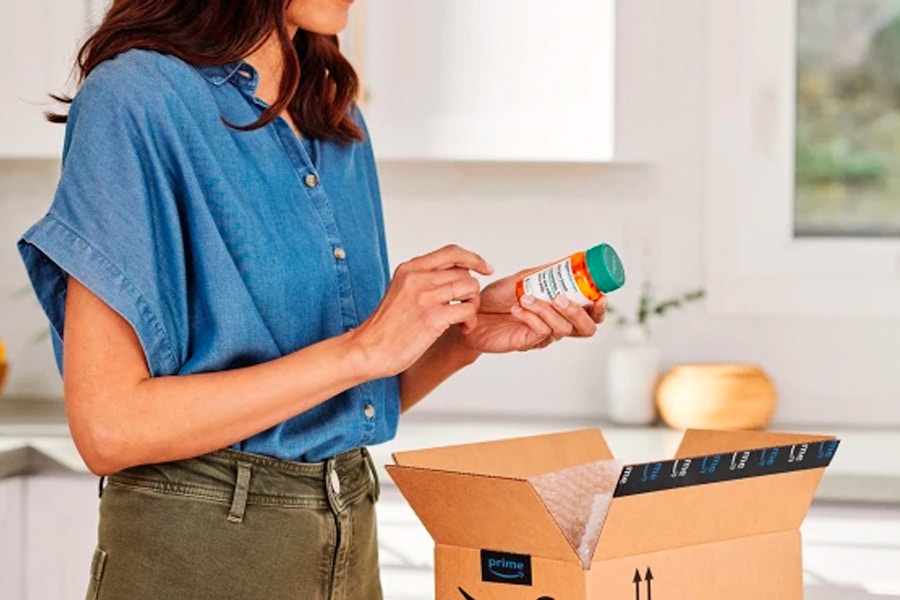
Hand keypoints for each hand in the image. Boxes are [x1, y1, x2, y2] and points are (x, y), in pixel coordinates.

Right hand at [350, 245, 492, 376]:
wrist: (368, 350)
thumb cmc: (385, 327)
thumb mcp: (400, 291)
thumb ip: (423, 280)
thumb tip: (454, 275)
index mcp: (409, 268)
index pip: (451, 252)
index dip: (474, 258)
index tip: (486, 268)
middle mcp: (417, 278)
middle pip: (465, 272)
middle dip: (472, 291)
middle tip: (465, 308)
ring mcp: (425, 297)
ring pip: (470, 288)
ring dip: (473, 305)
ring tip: (463, 319)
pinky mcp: (432, 318)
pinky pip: (468, 310)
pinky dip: (470, 321)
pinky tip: (461, 329)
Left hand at [460, 268, 606, 353]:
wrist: (472, 311)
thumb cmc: (497, 298)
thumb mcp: (524, 279)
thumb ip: (545, 273)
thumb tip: (568, 260)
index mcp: (561, 311)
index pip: (592, 315)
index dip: (601, 309)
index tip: (600, 296)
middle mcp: (556, 325)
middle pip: (586, 329)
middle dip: (578, 312)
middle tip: (560, 298)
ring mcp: (542, 336)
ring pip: (561, 328)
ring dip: (546, 310)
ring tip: (526, 297)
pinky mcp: (527, 343)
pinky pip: (540, 332)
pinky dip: (531, 316)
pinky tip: (518, 307)